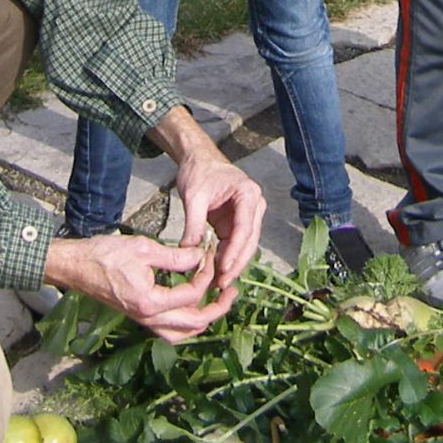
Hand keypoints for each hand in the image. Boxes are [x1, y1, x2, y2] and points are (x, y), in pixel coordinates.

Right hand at [44, 234, 225, 340]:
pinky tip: (193, 307)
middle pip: (194, 324)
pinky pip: (170, 330)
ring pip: (182, 333)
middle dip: (217, 308)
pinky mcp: (140, 316)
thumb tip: (201, 257)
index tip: (208, 255)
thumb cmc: (104, 255)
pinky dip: (186, 323)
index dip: (206, 274)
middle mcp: (148, 318)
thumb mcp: (144, 248)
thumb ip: (176, 256)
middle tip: (232, 291)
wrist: (76, 266)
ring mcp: (144, 320)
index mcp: (151, 303)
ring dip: (203, 320)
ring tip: (217, 302)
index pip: (192, 295)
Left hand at [171, 148, 264, 300]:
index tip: (223, 268)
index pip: (244, 228)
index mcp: (248, 194)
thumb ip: (193, 224)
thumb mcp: (193, 196)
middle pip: (248, 241)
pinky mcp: (237, 222)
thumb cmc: (198, 171)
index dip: (235, 251)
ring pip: (244, 246)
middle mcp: (254, 205)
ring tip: (218, 283)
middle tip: (221, 283)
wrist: (198, 160)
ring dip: (232, 264)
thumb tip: (189, 251)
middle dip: (235, 263)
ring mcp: (248, 215)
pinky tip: (215, 271)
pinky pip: (233, 244)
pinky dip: (225, 258)